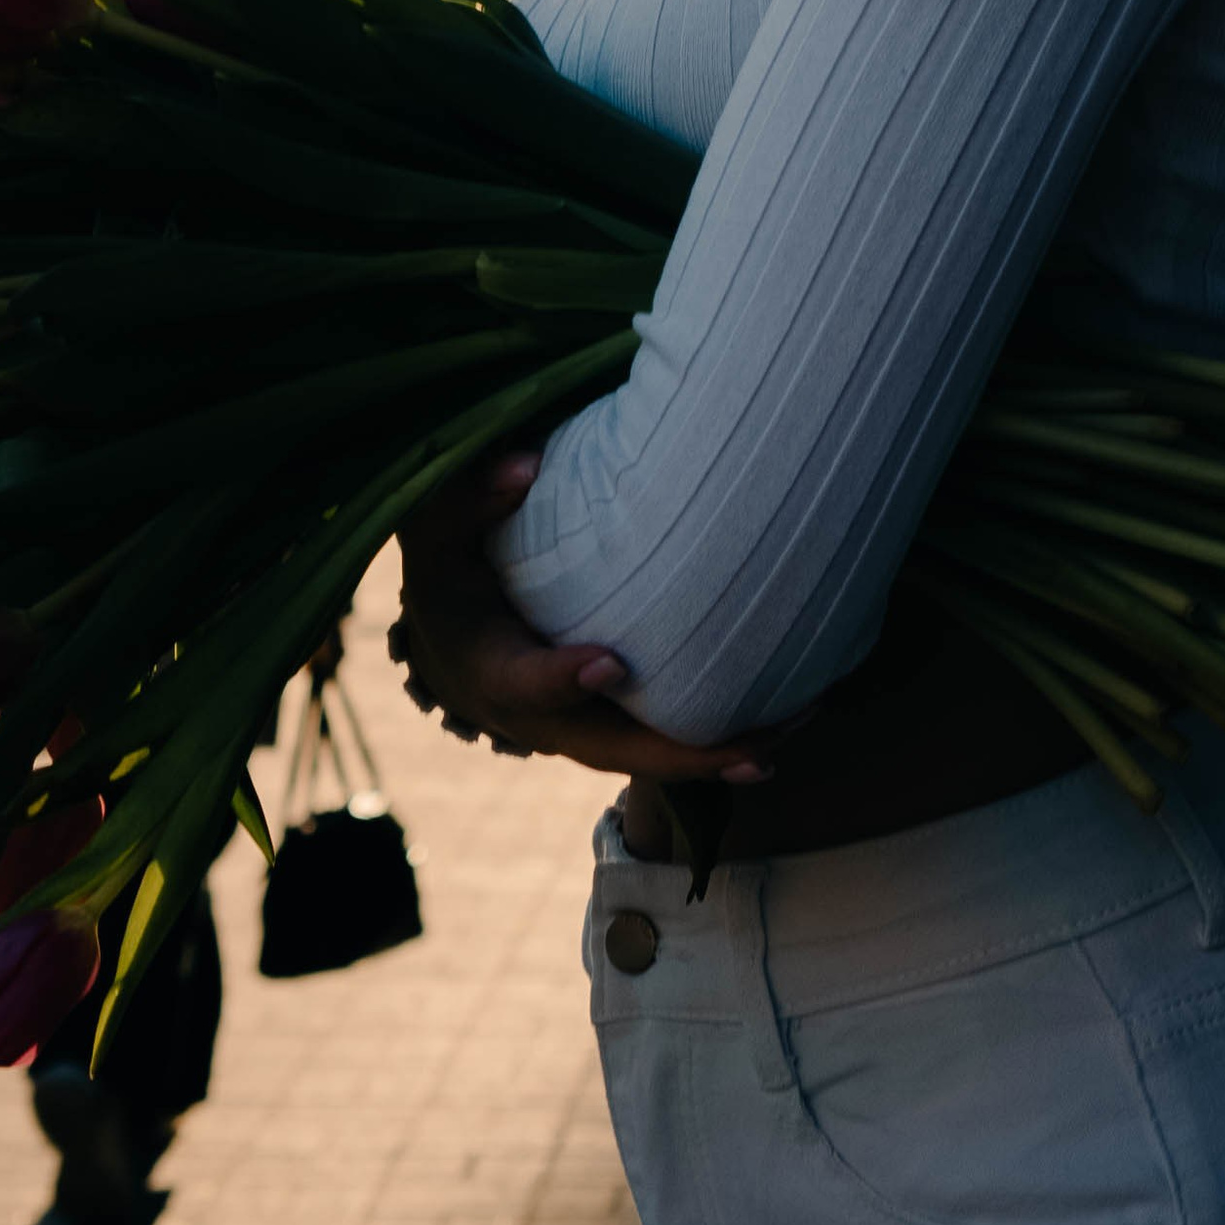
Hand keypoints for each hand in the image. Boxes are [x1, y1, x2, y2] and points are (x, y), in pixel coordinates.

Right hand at [393, 451, 775, 787]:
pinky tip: (779, 725)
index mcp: (484, 664)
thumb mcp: (440, 524)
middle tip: (750, 748)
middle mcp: (531, 715)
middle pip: (604, 746)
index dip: (561, 678)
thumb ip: (474, 496)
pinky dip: (711, 742)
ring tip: (784, 739)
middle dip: (678, 752)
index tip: (610, 663)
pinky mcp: (602, 724)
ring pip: (640, 757)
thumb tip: (526, 466)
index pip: (520, 678)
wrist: (448, 622)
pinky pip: (656, 743)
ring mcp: (570, 729)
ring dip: (711, 757)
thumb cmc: (449, 560)